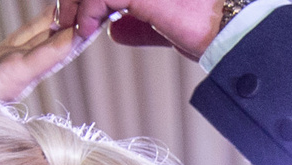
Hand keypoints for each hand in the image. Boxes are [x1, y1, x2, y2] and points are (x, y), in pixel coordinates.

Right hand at [0, 4, 95, 105]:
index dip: (64, 43)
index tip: (85, 28)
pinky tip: (56, 10)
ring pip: (46, 40)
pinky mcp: (2, 58)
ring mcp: (13, 64)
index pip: (43, 59)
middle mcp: (19, 73)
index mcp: (11, 81)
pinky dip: (43, 22)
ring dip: (67, 24)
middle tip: (103, 14)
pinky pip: (29, 36)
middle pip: (56, 50)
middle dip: (79, 33)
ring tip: (88, 7)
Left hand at [55, 0, 218, 55]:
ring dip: (75, 6)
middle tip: (63, 19)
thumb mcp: (165, 26)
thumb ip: (138, 25)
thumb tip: (114, 30)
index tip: (74, 14)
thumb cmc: (209, 29)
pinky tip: (87, 31)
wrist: (228, 32)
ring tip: (71, 27)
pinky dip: (87, 14)